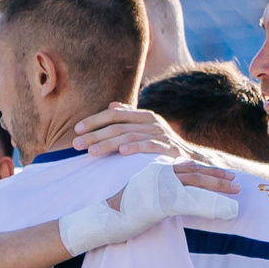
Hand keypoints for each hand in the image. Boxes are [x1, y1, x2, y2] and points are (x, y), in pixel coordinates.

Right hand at [62, 159, 240, 255]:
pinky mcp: (162, 201)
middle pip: (194, 172)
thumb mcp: (139, 198)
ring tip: (235, 193)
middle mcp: (159, 175)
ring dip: (218, 188)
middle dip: (216, 176)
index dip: (204, 171)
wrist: (102, 220)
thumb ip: (154, 194)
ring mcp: (161, 187)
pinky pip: (192, 202)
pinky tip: (224, 210)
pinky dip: (211, 205)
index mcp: (155, 173)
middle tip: (235, 181)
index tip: (220, 174)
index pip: (184, 168)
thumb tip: (165, 201)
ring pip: (197, 184)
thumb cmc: (116, 214)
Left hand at [72, 103, 201, 160]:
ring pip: (129, 136)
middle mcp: (151, 122)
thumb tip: (112, 106)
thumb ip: (129, 118)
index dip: (95, 120)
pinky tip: (122, 152)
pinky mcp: (169, 149)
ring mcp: (160, 135)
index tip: (77, 129)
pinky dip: (135, 148)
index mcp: (143, 116)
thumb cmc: (162, 146)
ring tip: (91, 152)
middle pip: (118, 126)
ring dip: (108, 144)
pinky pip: (149, 146)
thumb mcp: (146, 130)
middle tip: (76, 144)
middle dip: (95, 135)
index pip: (115, 114)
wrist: (192, 161)